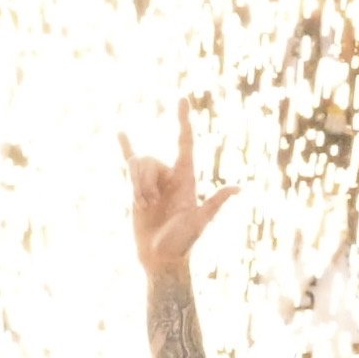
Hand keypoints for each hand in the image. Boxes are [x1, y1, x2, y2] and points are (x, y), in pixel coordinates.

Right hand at [123, 107, 234, 277]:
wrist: (161, 258)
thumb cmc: (182, 242)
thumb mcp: (199, 221)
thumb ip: (214, 203)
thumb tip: (238, 188)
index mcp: (186, 177)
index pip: (184, 142)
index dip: (183, 120)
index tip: (181, 99)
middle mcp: (170, 175)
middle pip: (150, 160)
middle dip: (144, 182)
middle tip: (150, 205)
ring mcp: (154, 181)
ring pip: (136, 167)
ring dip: (136, 188)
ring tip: (143, 207)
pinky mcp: (137, 189)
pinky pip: (130, 164)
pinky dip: (126, 147)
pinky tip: (120, 132)